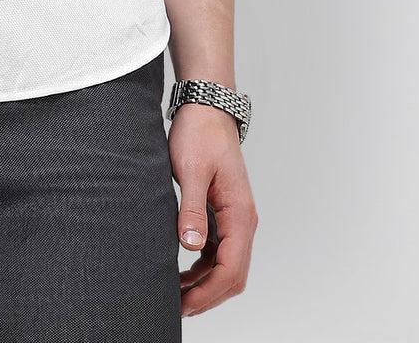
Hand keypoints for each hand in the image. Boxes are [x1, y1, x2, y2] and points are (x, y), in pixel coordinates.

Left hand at [168, 104, 257, 317]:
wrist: (206, 109)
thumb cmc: (200, 135)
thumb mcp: (192, 170)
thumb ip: (192, 209)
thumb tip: (190, 246)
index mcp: (240, 214)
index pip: (230, 269)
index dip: (208, 292)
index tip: (183, 304)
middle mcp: (243, 221)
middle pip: (232, 275)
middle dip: (207, 296)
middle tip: (176, 308)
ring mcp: (234, 219)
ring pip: (225, 266)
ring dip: (204, 285)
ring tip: (175, 295)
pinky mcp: (222, 213)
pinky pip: (217, 251)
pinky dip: (202, 267)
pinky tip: (181, 272)